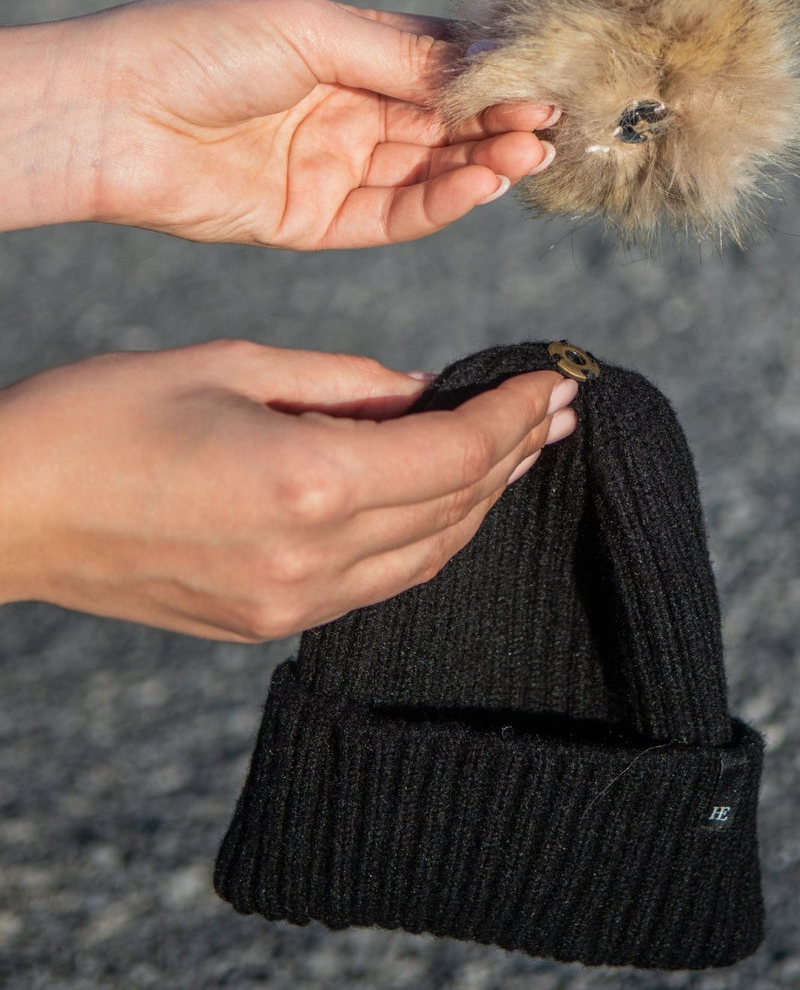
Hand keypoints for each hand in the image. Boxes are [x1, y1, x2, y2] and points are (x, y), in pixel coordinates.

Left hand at [0, 0, 556, 243]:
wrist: (109, 116)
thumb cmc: (199, 48)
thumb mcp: (312, 31)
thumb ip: (402, 55)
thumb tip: (487, 70)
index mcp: (348, 50)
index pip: (443, 65)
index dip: (496, 76)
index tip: (548, 79)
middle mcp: (348, 108)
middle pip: (445, 123)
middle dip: (501, 124)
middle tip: (551, 126)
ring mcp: (333, 166)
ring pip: (428, 171)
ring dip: (482, 165)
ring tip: (528, 156)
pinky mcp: (314, 221)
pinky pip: (393, 217)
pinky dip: (441, 204)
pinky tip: (479, 184)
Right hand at [0, 341, 577, 639]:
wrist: (6, 512)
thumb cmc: (102, 417)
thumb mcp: (230, 365)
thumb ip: (341, 381)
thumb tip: (420, 393)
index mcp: (305, 482)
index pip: (454, 456)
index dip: (513, 418)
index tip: (553, 384)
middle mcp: (310, 559)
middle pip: (453, 509)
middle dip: (513, 454)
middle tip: (555, 411)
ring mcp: (288, 605)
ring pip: (426, 558)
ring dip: (479, 502)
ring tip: (518, 450)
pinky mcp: (264, 624)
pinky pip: (376, 585)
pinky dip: (424, 539)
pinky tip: (440, 500)